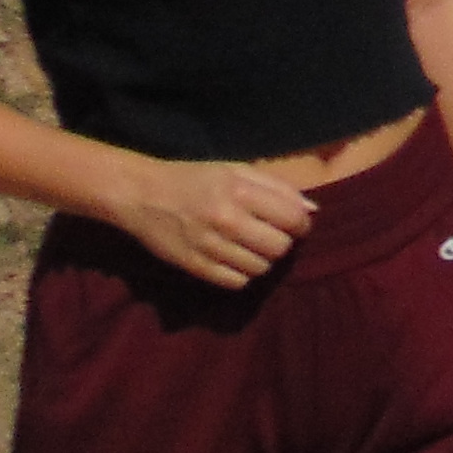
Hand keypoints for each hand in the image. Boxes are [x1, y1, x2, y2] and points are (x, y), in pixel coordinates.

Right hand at [103, 157, 316, 288]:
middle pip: (280, 247)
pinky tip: (234, 259)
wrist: (142, 194)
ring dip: (262, 259)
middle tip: (270, 234)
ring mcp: (210, 247)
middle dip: (282, 242)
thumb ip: (276, 187)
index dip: (301, 223)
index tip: (294, 223)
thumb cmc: (193, 178)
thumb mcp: (235, 170)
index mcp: (239, 192)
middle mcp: (227, 220)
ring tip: (250, 246)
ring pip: (260, 268)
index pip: (292, 219)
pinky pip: (236, 282)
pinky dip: (242, 274)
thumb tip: (311, 209)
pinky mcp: (195, 267)